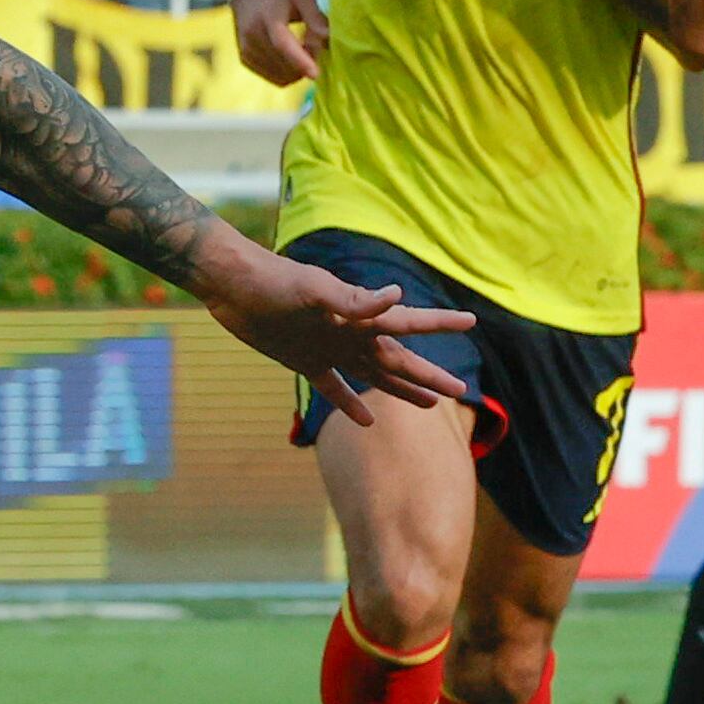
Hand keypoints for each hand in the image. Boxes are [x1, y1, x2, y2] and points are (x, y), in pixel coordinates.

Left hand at [200, 248, 471, 426]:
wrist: (232, 286)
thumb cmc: (273, 281)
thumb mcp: (312, 289)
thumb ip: (352, 298)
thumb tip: (397, 295)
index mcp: (358, 315)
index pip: (408, 322)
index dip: (439, 323)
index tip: (471, 321)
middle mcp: (349, 333)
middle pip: (397, 359)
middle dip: (428, 374)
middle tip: (462, 390)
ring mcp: (328, 348)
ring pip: (373, 375)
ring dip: (400, 389)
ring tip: (430, 404)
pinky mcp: (303, 361)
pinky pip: (333, 388)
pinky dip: (350, 403)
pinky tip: (368, 422)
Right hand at [231, 0, 329, 83]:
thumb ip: (316, 18)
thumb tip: (329, 40)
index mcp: (268, 17)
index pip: (282, 43)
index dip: (299, 60)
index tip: (315, 74)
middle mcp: (252, 35)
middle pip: (282, 62)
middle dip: (305, 64)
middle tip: (315, 50)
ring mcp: (246, 49)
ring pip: (278, 74)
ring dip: (297, 71)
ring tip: (302, 52)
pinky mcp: (245, 59)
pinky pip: (272, 77)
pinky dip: (287, 74)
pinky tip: (291, 60)